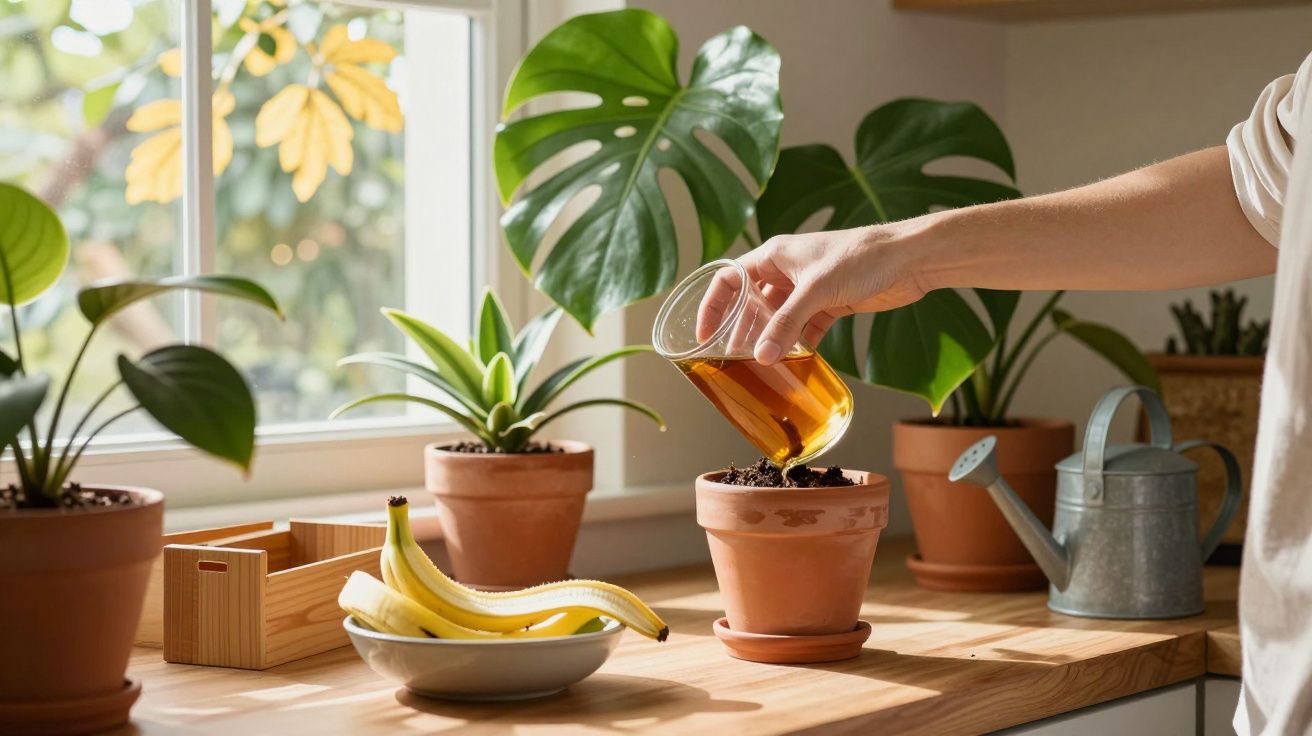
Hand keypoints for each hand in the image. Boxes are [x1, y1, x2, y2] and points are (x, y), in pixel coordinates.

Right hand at [700, 224, 930, 364]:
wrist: (909, 259)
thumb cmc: (861, 257)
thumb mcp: (816, 290)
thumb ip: (786, 324)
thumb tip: (761, 356)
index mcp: (774, 256)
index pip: (729, 278)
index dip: (713, 305)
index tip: (705, 334)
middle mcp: (787, 270)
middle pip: (752, 302)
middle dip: (742, 330)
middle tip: (733, 359)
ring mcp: (809, 288)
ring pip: (779, 318)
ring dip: (771, 340)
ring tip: (761, 366)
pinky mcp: (831, 303)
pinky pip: (805, 327)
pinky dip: (800, 343)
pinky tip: (796, 362)